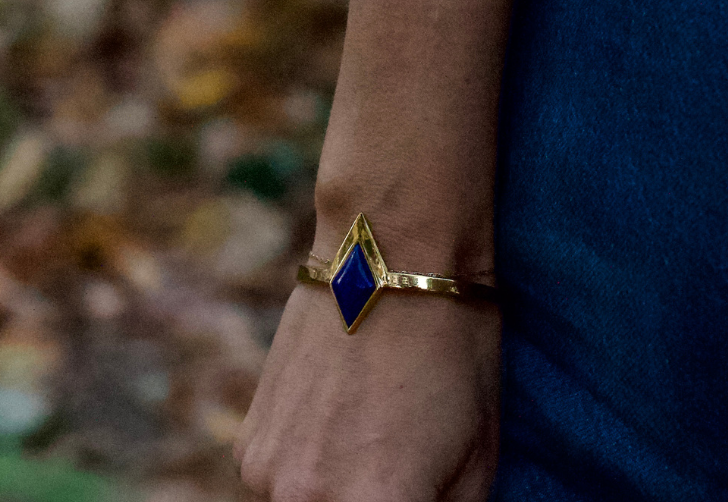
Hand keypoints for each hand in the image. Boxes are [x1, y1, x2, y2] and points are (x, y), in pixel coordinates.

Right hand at [234, 282, 500, 501]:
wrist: (386, 250)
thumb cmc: (451, 345)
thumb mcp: (478, 456)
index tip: (418, 491)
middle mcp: (306, 501)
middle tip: (401, 473)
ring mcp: (266, 474)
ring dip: (340, 498)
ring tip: (374, 448)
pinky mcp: (249, 443)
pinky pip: (282, 488)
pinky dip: (311, 476)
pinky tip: (343, 426)